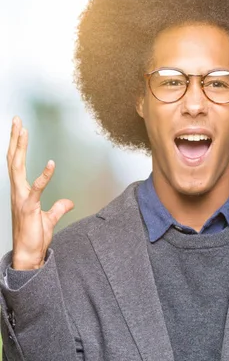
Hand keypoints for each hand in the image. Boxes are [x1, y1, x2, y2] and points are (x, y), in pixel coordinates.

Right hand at [7, 117, 73, 269]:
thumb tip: (68, 202)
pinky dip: (44, 176)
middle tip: (16, 120)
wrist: (29, 255)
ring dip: (19, 148)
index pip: (17, 163)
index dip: (17, 145)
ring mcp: (21, 198)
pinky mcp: (29, 208)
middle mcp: (17, 191)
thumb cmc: (35, 237)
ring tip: (22, 130)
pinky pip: (36, 189)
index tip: (20, 128)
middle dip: (14, 139)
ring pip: (17, 168)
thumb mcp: (50, 218)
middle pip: (13, 159)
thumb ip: (59, 208)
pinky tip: (51, 163)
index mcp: (21, 191)